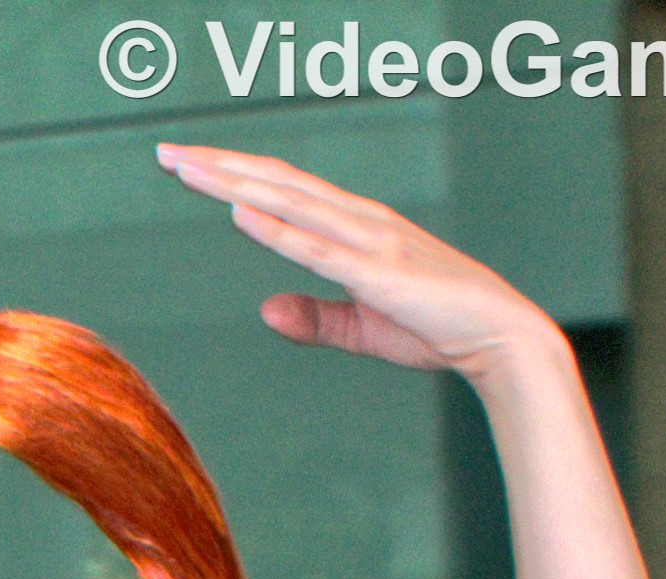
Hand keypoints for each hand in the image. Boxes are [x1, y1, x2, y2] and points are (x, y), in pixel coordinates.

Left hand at [159, 146, 555, 381]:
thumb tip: (266, 311)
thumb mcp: (363, 326)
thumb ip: (314, 317)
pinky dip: (276, 229)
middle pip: (277, 183)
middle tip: (166, 153)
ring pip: (290, 202)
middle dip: (219, 166)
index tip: (188, 165)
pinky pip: (317, 247)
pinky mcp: (378, 273)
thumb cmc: (437, 327)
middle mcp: (361, 221)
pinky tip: (239, 213)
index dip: (235, 174)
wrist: (499, 338)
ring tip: (187, 169)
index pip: (284, 189)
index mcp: (358, 226)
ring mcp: (370, 241)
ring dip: (235, 184)